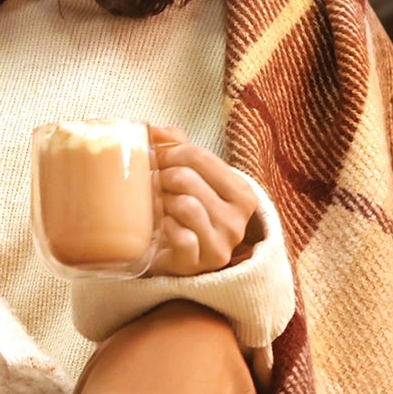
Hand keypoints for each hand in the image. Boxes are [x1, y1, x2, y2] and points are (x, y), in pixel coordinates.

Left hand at [148, 126, 258, 276]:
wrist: (180, 258)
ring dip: (161, 200)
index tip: (154, 157)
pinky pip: (180, 236)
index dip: (168, 152)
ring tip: (156, 202)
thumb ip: (177, 146)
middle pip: (187, 178)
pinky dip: (166, 227)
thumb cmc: (188, 211)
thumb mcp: (191, 175)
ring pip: (185, 205)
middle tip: (151, 181)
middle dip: (161, 175)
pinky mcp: (200, 263)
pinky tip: (162, 226)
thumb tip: (157, 130)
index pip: (200, 156)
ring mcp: (221, 245)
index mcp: (241, 192)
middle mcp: (237, 220)